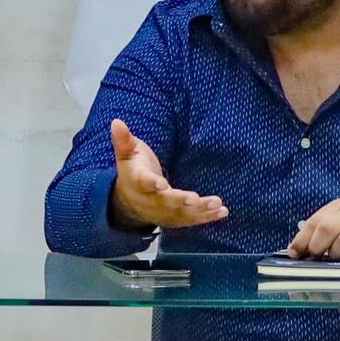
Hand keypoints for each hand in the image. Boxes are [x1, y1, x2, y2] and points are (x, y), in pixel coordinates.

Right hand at [109, 119, 227, 230]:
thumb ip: (123, 140)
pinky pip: (192, 219)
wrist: (129, 204)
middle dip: (181, 200)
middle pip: (166, 202)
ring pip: (182, 213)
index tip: (161, 183)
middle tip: (195, 198)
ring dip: (200, 210)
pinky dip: (208, 217)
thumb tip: (116, 121)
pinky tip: (223, 212)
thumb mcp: (126, 154)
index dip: (152, 183)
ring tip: (217, 204)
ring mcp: (164, 212)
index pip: (144, 183)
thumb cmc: (133, 171)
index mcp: (138, 182)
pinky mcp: (176, 219)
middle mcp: (151, 201)